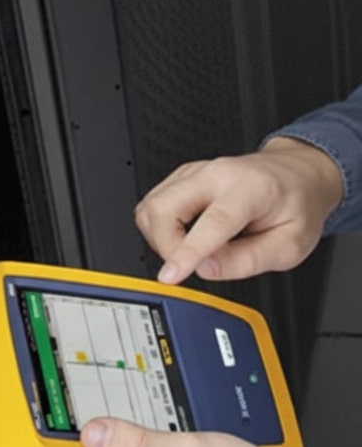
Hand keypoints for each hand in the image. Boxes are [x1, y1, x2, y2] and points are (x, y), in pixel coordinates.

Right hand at [134, 137, 343, 284]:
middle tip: (184, 266)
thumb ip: (247, 260)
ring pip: (150, 206)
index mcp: (251, 189)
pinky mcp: (180, 176)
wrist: (296, 174)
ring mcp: (194, 172)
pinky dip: (159, 227)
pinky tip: (182, 235)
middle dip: (164, 245)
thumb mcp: (290, 245)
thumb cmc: (295, 205)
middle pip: (163, 207)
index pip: (212, 222)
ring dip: (158, 237)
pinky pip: (153, 203)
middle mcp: (216, 174)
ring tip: (187, 250)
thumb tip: (205, 270)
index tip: (171, 275)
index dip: (187, 252)